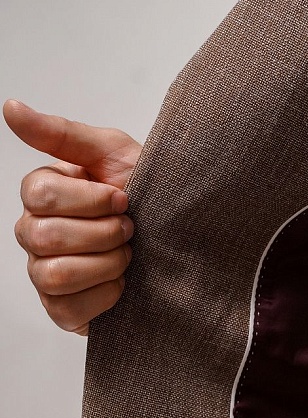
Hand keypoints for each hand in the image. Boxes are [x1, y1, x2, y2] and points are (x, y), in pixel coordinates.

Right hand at [4, 99, 141, 335]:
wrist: (181, 240)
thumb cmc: (146, 195)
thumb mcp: (111, 153)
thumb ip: (60, 134)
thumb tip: (10, 108)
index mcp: (42, 194)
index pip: (39, 194)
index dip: (90, 199)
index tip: (122, 198)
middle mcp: (35, 234)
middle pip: (45, 236)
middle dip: (103, 233)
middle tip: (129, 229)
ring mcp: (44, 274)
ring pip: (55, 274)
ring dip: (105, 264)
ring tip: (128, 256)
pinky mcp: (62, 310)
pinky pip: (68, 308)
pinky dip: (106, 295)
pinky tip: (122, 284)